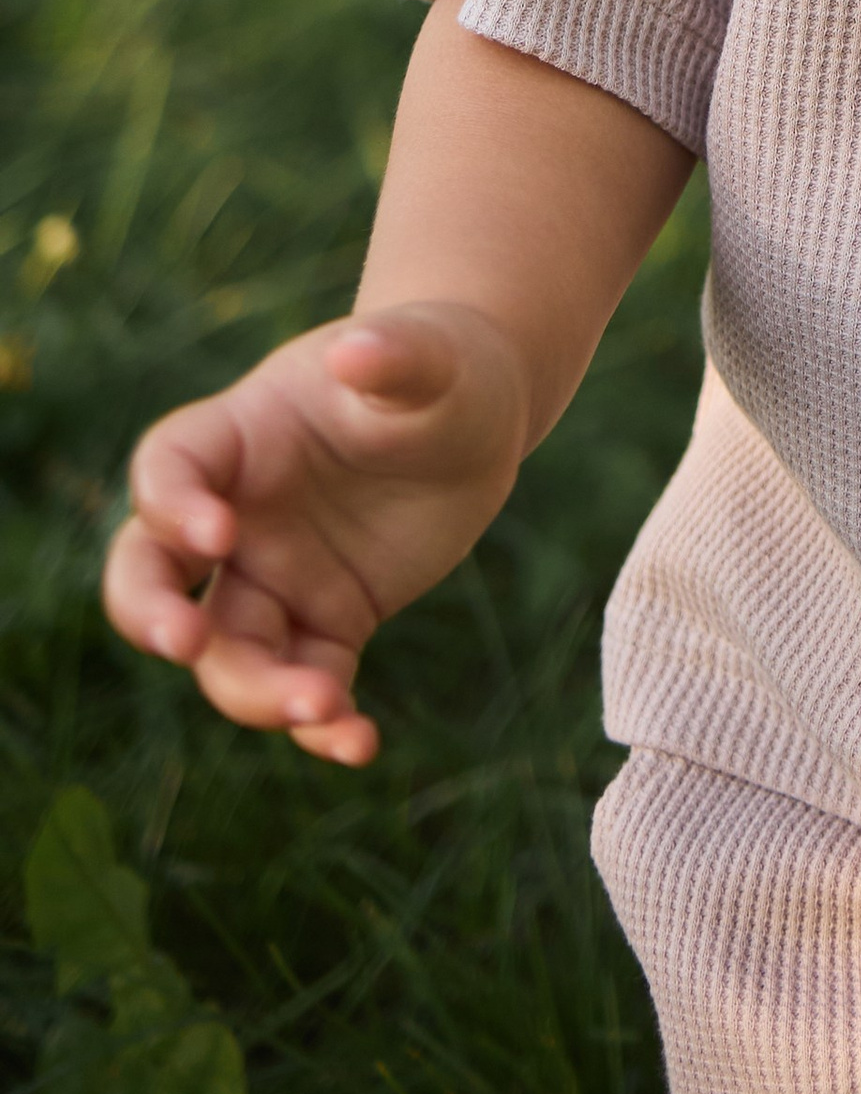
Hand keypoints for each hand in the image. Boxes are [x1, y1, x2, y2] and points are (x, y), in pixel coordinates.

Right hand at [101, 303, 532, 765]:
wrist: (476, 417)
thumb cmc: (437, 366)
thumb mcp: (429, 353)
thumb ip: (394, 353)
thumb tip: (357, 350)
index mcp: (240, 436)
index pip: (169, 468)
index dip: (172, 504)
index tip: (218, 531)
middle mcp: (239, 516)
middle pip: (152, 574)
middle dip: (151, 613)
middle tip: (185, 641)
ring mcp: (276, 577)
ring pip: (228, 653)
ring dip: (257, 690)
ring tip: (323, 705)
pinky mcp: (328, 622)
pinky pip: (306, 681)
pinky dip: (323, 723)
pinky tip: (359, 743)